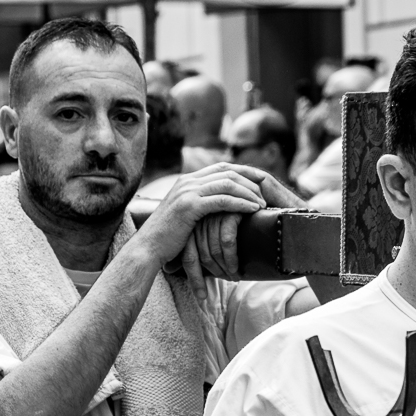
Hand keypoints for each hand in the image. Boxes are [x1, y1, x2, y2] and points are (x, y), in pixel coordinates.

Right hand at [139, 164, 265, 298]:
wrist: (148, 247)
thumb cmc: (169, 238)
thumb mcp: (185, 215)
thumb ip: (200, 204)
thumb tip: (220, 206)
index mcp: (187, 180)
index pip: (222, 167)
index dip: (244, 172)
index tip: (261, 183)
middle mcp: (187, 181)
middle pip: (228, 172)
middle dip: (251, 181)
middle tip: (266, 194)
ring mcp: (188, 191)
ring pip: (228, 184)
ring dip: (249, 192)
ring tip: (263, 204)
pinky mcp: (190, 206)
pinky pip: (223, 200)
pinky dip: (241, 203)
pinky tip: (253, 210)